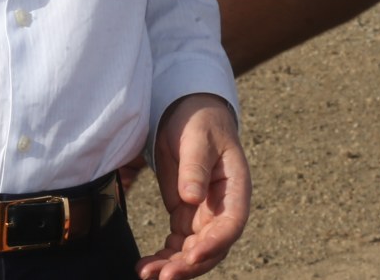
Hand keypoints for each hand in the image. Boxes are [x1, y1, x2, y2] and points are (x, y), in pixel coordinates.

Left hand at [138, 93, 247, 279]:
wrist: (190, 116)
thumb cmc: (200, 122)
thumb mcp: (197, 137)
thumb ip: (195, 166)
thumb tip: (191, 197)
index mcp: (235, 189)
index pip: (231, 224)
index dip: (214, 244)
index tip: (192, 255)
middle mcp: (223, 209)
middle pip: (212, 247)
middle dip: (189, 265)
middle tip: (163, 276)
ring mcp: (204, 216)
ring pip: (193, 252)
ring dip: (172, 267)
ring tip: (146, 273)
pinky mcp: (185, 218)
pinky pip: (177, 246)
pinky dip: (163, 258)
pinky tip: (144, 266)